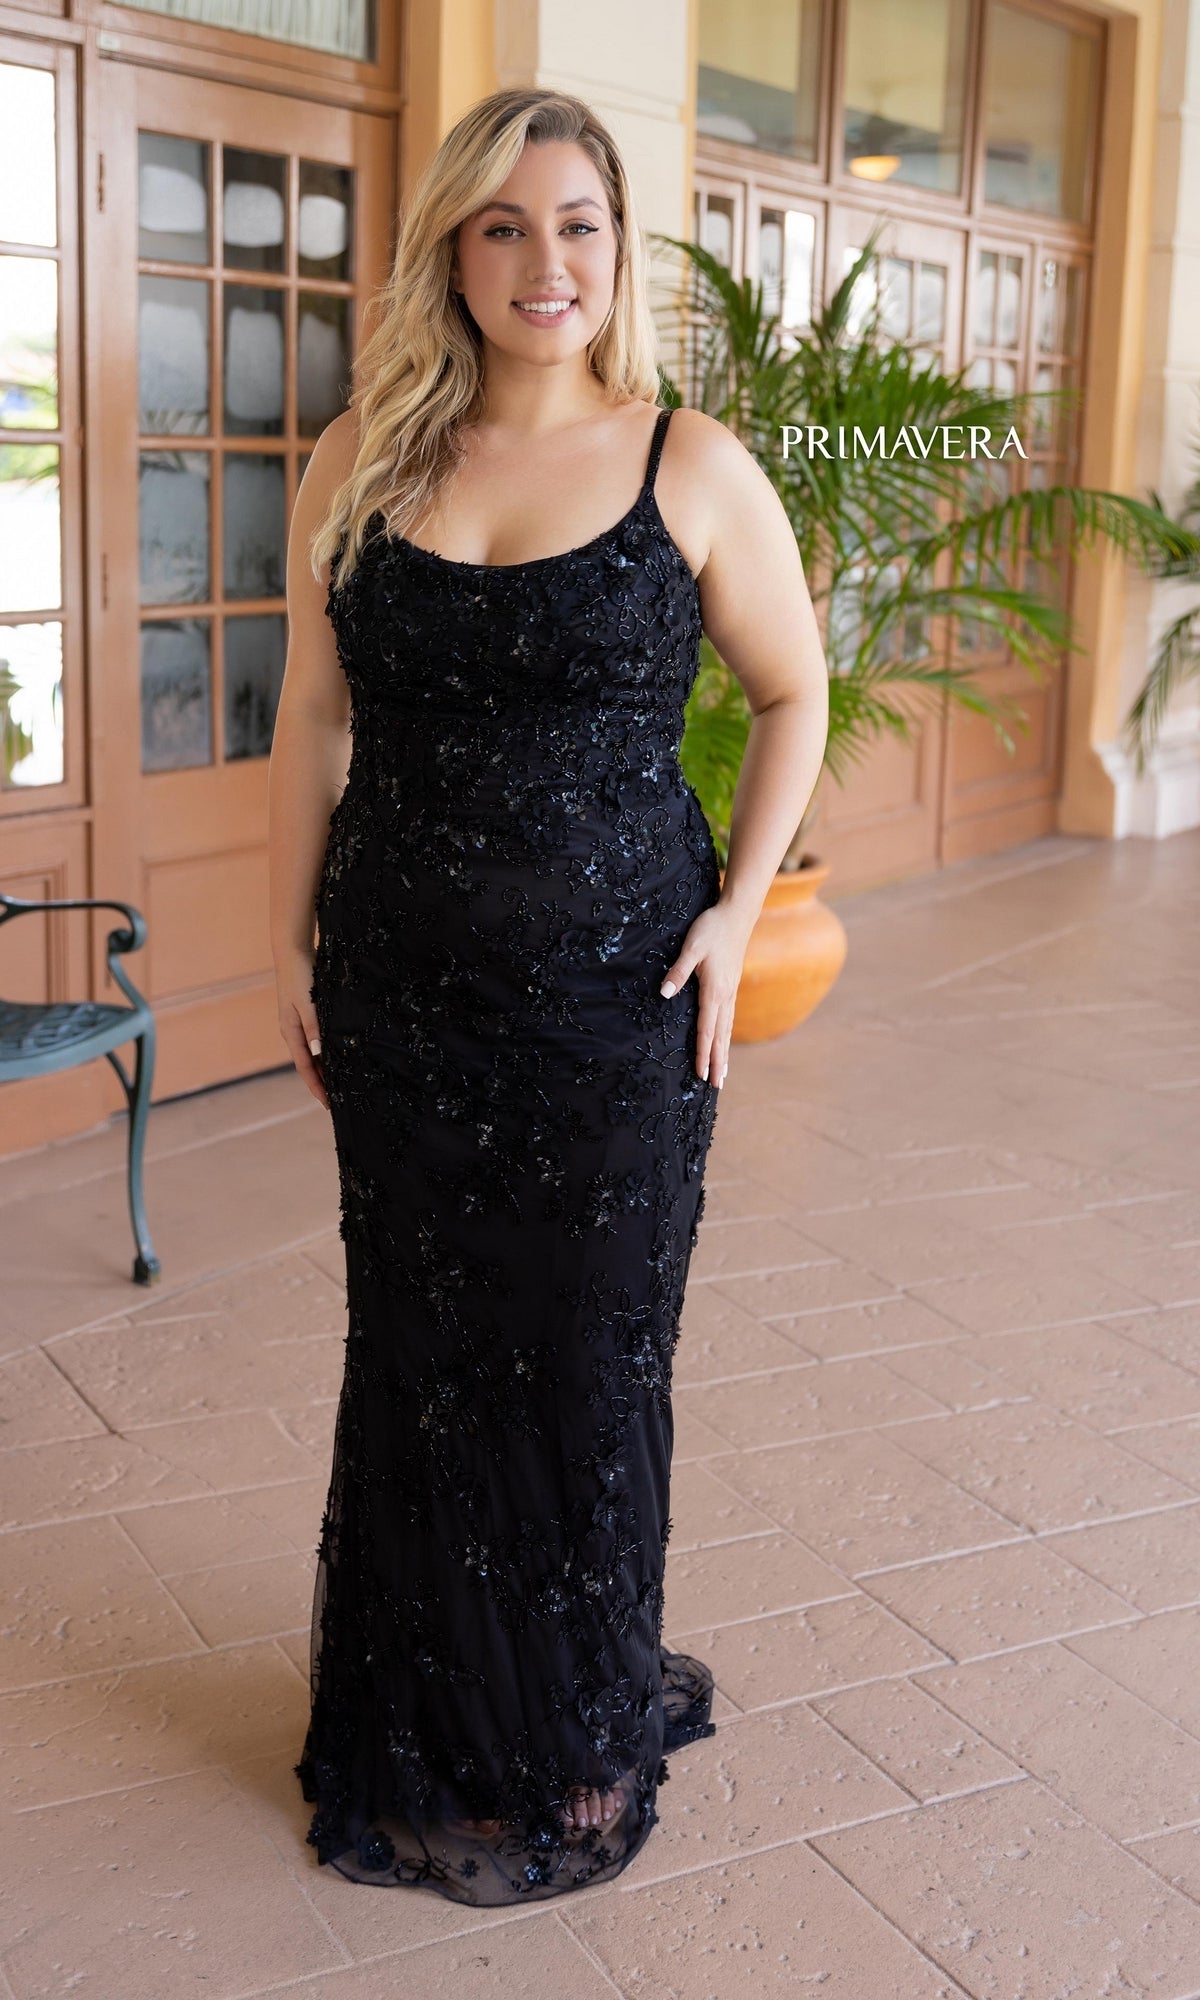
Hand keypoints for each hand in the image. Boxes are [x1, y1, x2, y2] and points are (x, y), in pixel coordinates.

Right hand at [276, 946, 327, 1109]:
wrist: (293, 950)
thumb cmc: (300, 975)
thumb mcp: (308, 1002)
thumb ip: (314, 1027)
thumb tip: (319, 1054)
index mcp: (290, 1031)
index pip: (305, 1067)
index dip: (317, 1087)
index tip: (328, 1104)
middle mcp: (293, 1031)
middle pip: (309, 1064)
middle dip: (321, 1082)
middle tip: (338, 1100)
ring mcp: (299, 1023)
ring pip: (314, 1053)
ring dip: (325, 1068)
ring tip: (340, 1084)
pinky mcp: (307, 1014)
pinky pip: (317, 1040)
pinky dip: (327, 1052)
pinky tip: (338, 1056)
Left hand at [659, 900, 756, 1086]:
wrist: (737, 914)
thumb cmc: (711, 928)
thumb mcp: (691, 947)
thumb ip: (678, 971)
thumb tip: (664, 994)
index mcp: (714, 990)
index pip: (706, 1029)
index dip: (702, 1053)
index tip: (702, 1075)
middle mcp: (726, 996)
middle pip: (720, 1036)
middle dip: (718, 1062)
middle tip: (717, 1086)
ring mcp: (731, 991)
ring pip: (727, 1029)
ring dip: (724, 1052)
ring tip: (724, 1073)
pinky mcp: (731, 986)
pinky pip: (729, 1018)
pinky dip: (727, 1036)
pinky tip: (724, 1042)